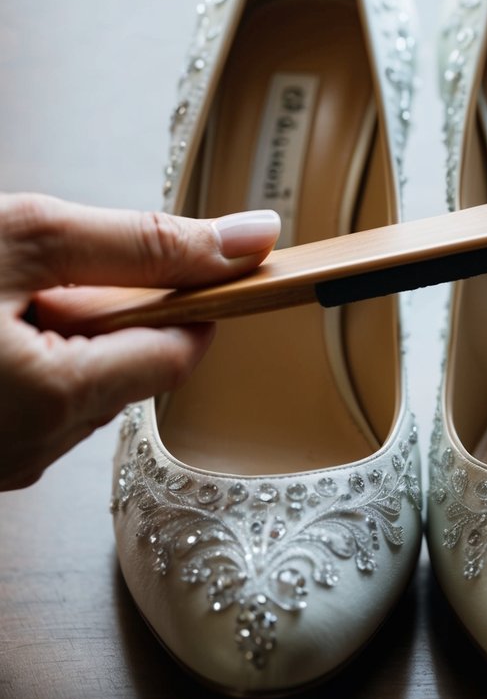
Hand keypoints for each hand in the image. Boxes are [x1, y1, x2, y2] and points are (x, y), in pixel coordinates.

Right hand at [0, 194, 278, 490]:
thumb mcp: (28, 239)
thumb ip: (141, 242)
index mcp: (53, 401)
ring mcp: (0, 459)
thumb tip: (250, 240)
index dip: (194, 301)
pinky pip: (35, 402)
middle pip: (129, 370)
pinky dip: (33, 360)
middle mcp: (30, 450)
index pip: (177, 355)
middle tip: (58, 268)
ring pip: (81, 385)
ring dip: (70, 335)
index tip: (201, 265)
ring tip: (14, 294)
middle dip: (113, 314)